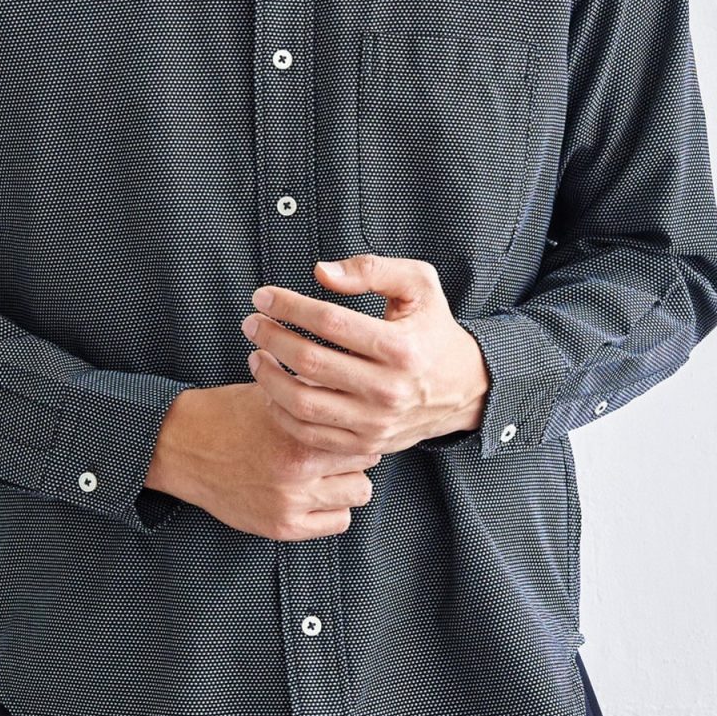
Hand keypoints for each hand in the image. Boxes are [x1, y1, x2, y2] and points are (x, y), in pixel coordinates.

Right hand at [147, 383, 380, 541]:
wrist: (182, 447)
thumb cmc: (229, 414)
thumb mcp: (273, 394)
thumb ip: (314, 394)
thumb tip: (354, 389)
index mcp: (298, 432)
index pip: (360, 432)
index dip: (355, 425)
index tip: (346, 424)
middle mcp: (298, 470)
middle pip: (366, 463)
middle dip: (355, 453)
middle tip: (337, 448)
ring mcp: (291, 503)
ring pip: (359, 494)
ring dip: (348, 482)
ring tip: (327, 472)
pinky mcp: (281, 527)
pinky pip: (338, 522)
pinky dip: (332, 509)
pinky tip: (316, 495)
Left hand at [239, 254, 489, 455]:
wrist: (464, 388)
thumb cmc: (433, 328)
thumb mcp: (419, 284)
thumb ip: (372, 270)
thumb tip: (321, 273)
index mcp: (401, 347)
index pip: (329, 322)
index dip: (289, 306)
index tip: (264, 296)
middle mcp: (388, 390)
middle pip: (310, 362)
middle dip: (270, 337)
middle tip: (252, 322)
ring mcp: (376, 423)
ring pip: (303, 403)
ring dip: (267, 377)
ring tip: (255, 354)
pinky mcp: (367, 445)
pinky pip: (310, 434)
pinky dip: (281, 411)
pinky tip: (272, 387)